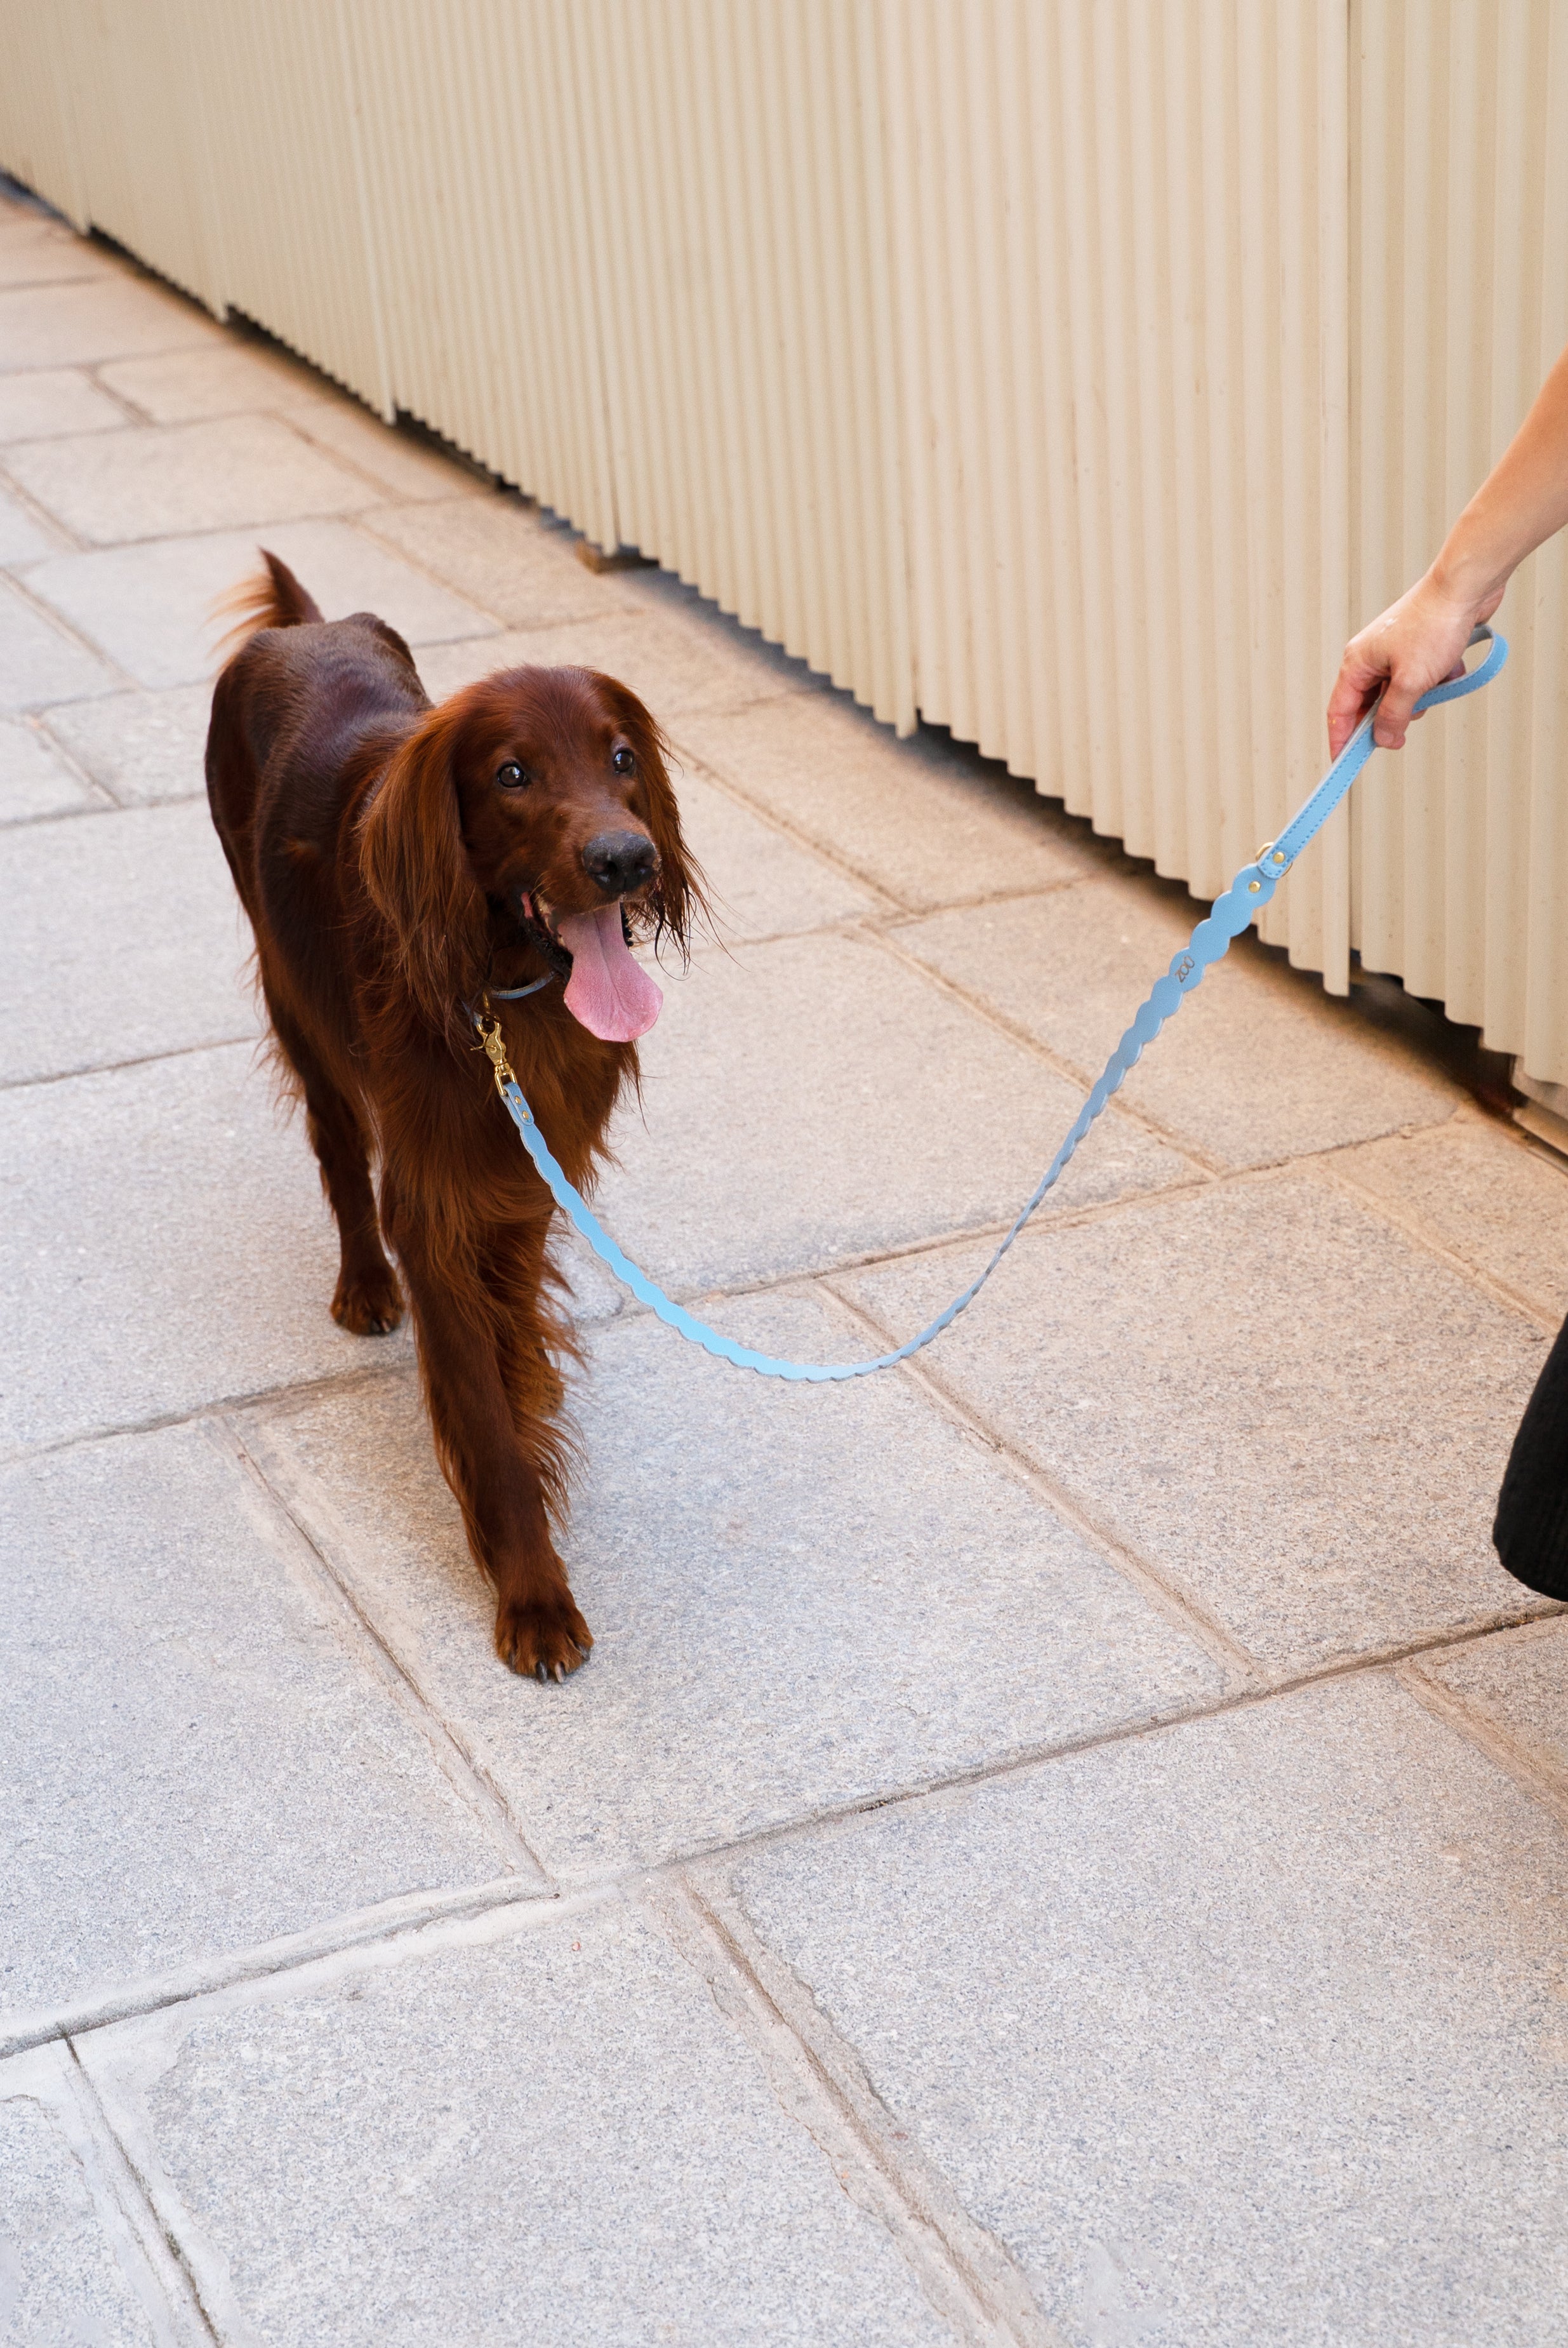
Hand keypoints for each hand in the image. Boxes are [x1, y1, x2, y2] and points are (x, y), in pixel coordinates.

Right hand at [1326, 571, 1502, 756]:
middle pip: (1370, 706)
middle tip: (1405, 731)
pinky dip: (1436, 682)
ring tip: (1436, 683)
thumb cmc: (1433, 625)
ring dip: (1420, 698)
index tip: (1342, 764)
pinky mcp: (1418, 649)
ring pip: (1399, 695)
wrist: (1465, 587)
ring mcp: (1394, 653)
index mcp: (1357, 663)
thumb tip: (1384, 740)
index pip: (1339, 711)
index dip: (1340, 740)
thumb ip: (1394, 715)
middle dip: (1392, 717)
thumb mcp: (1411, 681)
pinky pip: (1421, 680)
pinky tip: (1449, 668)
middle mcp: (1371, 658)